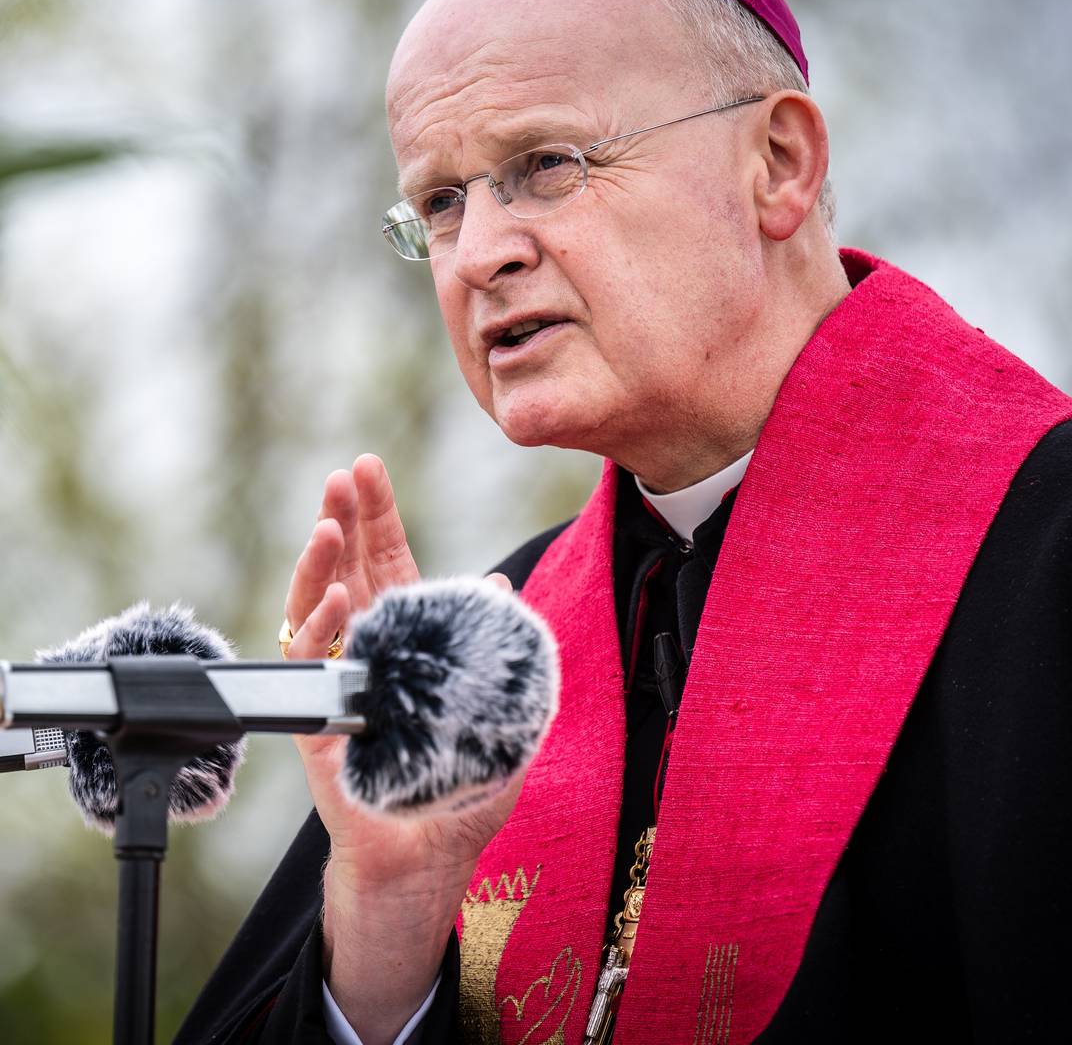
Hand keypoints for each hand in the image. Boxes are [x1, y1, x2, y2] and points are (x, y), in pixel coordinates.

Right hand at [282, 454, 519, 1043]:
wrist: (430, 861)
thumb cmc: (460, 787)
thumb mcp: (496, 711)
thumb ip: (497, 650)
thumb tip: (504, 587)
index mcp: (402, 640)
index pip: (384, 564)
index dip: (376, 517)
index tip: (368, 466)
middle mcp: (362, 655)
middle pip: (344, 573)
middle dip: (340, 521)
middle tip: (341, 475)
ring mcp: (334, 689)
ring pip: (314, 613)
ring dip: (320, 566)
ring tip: (328, 522)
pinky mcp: (318, 731)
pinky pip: (312, 672)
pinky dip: (321, 633)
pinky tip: (334, 599)